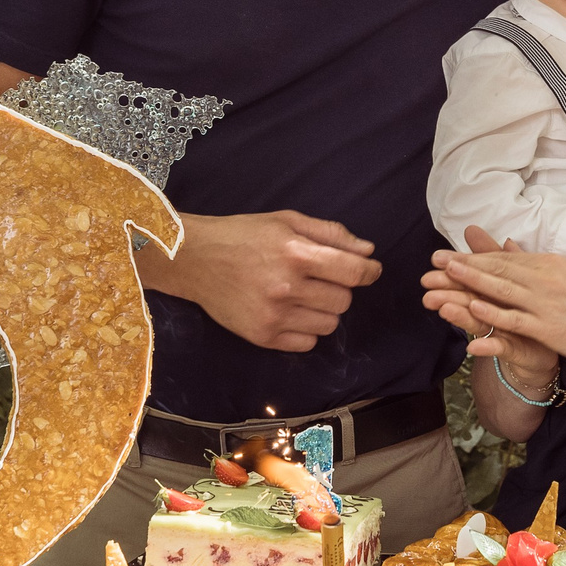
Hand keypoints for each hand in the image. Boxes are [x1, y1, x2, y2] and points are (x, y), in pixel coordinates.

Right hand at [140, 210, 381, 352]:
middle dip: (340, 288)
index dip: (369, 271)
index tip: (370, 270)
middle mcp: (286, 287)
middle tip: (319, 278)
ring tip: (302, 295)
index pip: (353, 272)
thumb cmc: (244, 235)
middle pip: (344, 301)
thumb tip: (368, 252)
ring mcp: (274, 316)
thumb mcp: (287, 220)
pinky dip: (306, 330)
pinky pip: (307, 344)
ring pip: (329, 325)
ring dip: (324, 310)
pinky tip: (290, 312)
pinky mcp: (262, 336)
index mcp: (295, 254)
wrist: (195, 259)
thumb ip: (331, 234)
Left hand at [427, 239, 565, 368]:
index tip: (450, 253)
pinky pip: (515, 318)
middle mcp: (546, 278)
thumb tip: (513, 249)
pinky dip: (494, 312)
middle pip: (498, 269)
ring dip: (472, 280)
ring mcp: (545, 303)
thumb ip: (538, 265)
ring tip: (447, 273)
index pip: (505, 259)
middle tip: (437, 259)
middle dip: (465, 264)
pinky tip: (474, 307)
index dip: (475, 256)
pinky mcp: (547, 327)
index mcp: (550, 264)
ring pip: (502, 289)